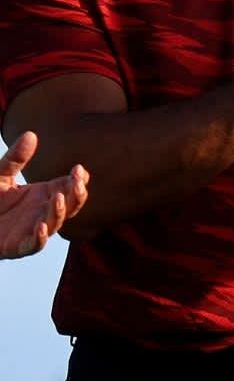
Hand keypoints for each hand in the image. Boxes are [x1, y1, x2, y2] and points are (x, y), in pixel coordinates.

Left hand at [0, 131, 87, 257]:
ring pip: (55, 224)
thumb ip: (15, 158)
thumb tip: (31, 134)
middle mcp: (43, 213)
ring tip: (58, 198)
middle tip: (76, 180)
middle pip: (70, 206)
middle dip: (77, 194)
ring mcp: (33, 230)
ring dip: (59, 212)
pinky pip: (33, 245)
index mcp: (44, 195)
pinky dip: (39, 238)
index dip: (78, 180)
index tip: (79, 169)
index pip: (69, 188)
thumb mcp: (0, 174)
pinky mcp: (17, 246)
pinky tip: (40, 226)